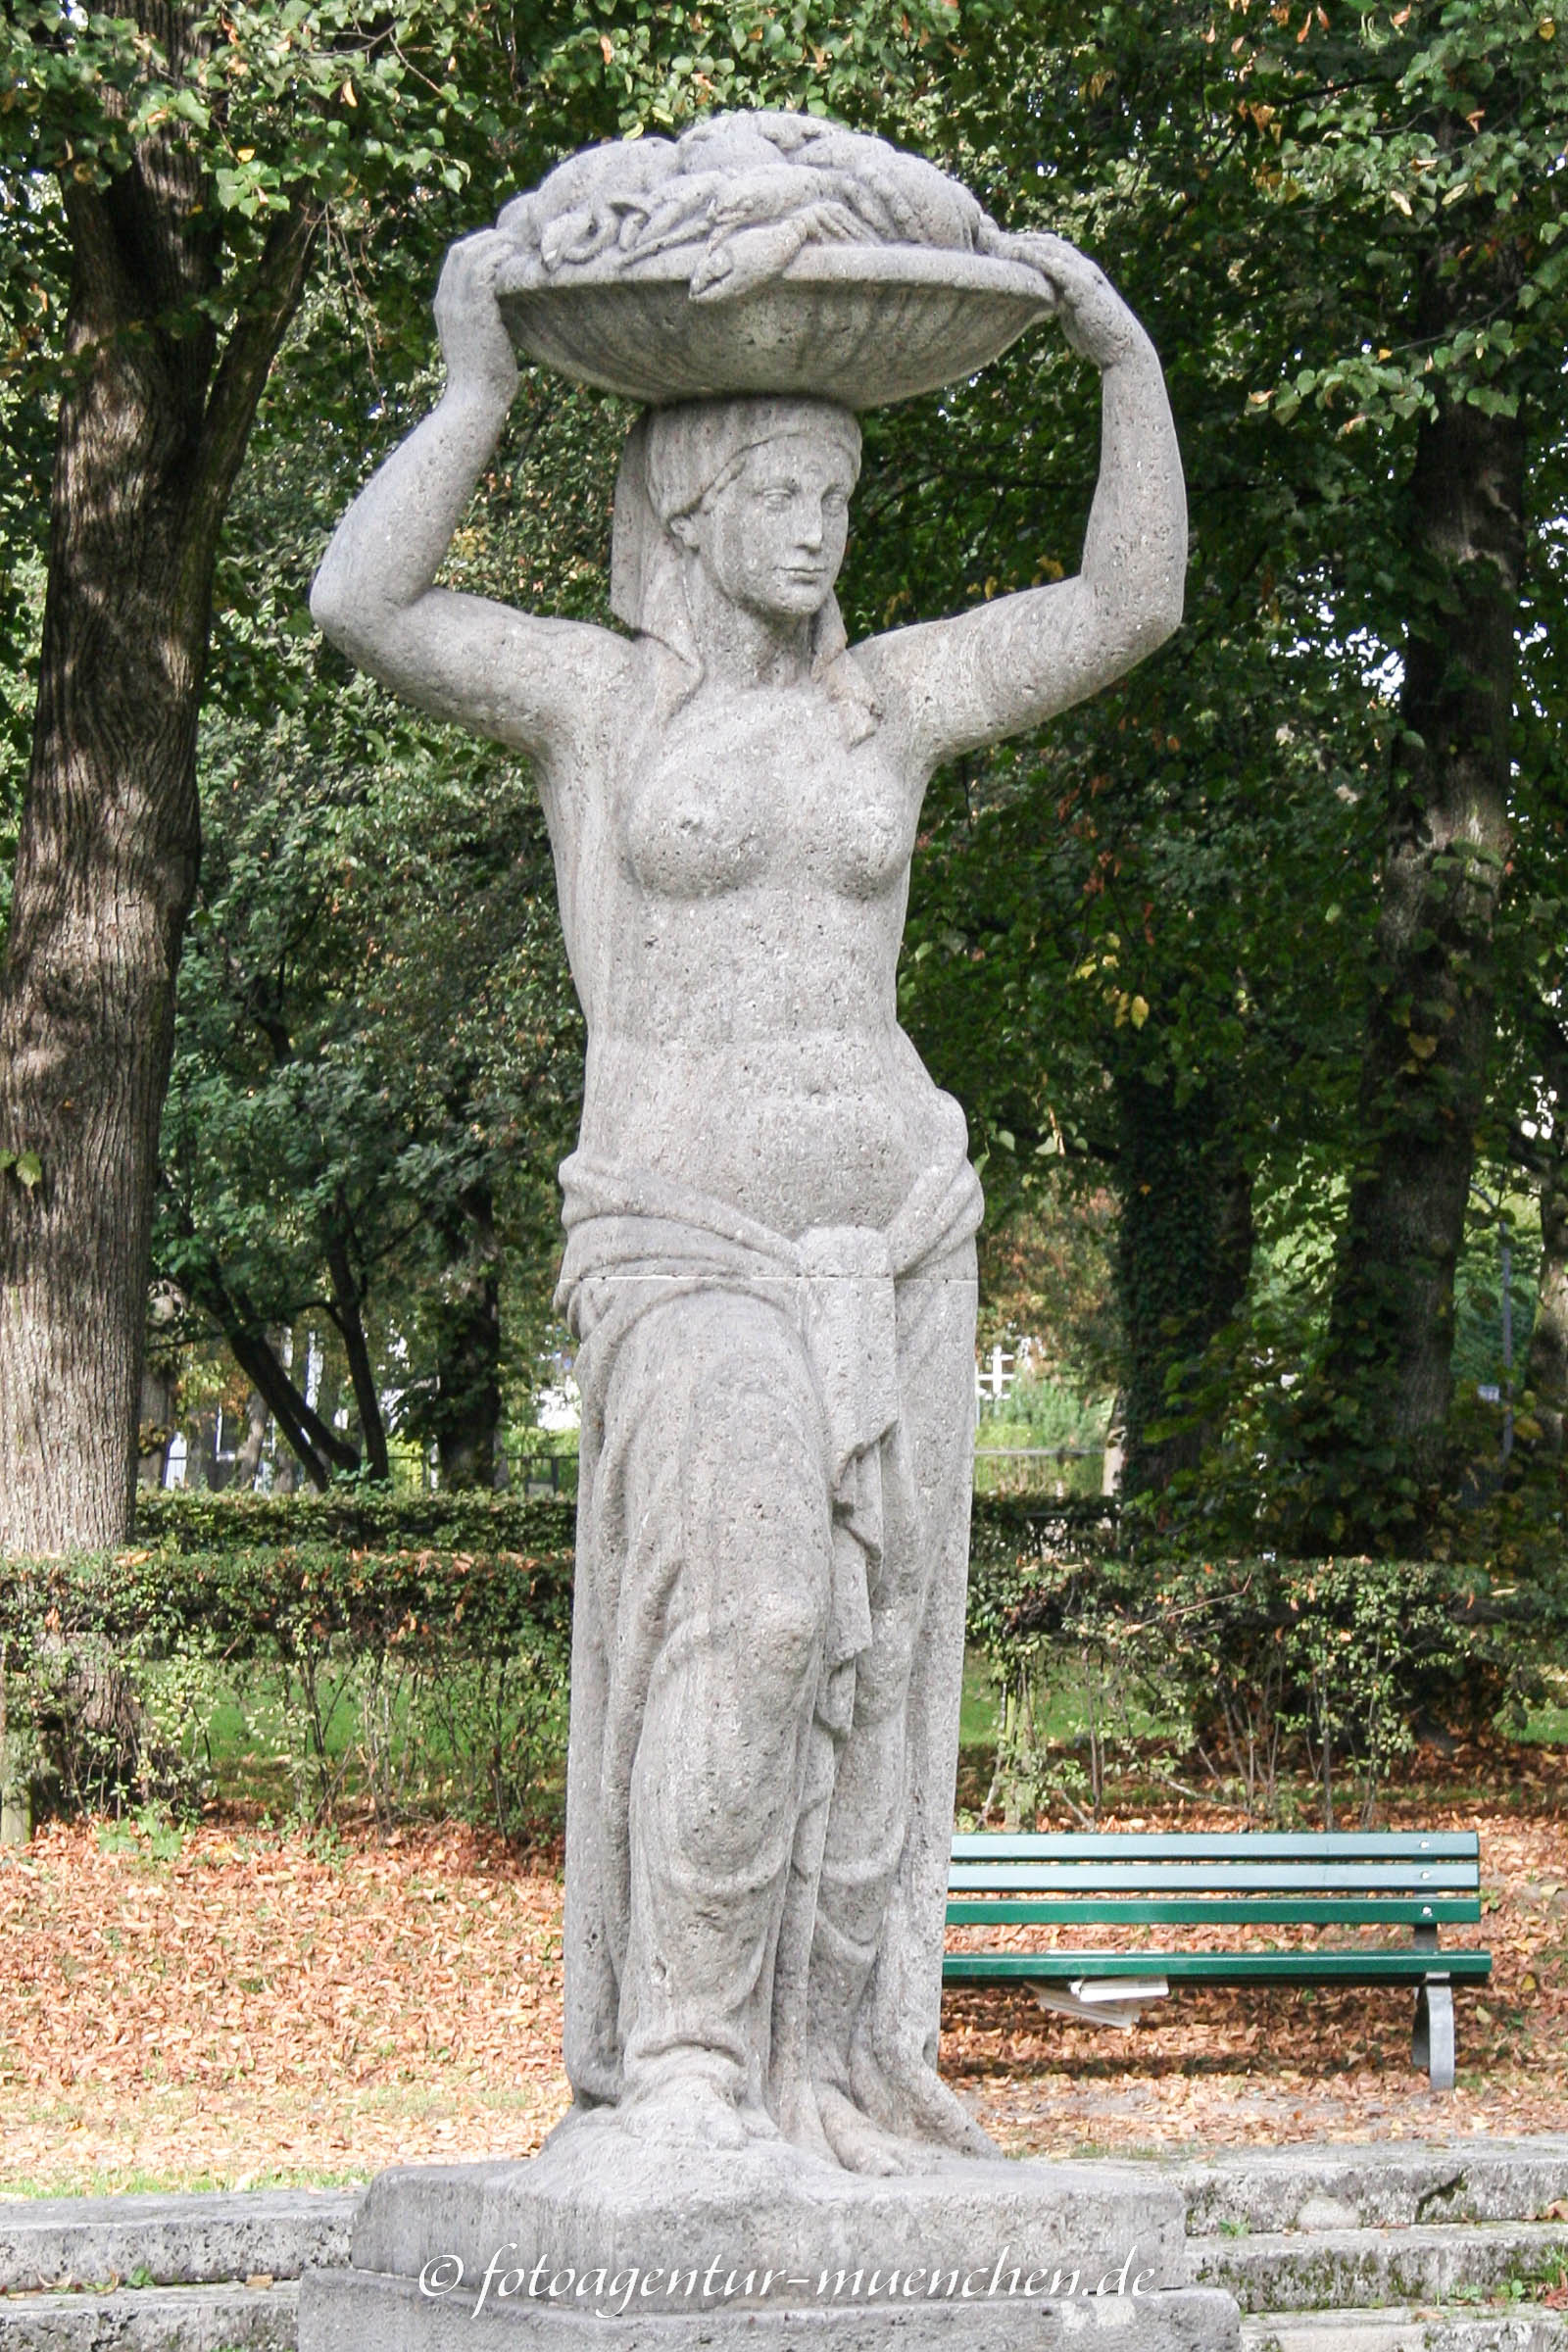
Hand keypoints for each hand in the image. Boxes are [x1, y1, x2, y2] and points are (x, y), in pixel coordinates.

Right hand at [434, 230, 519, 405]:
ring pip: (471, 254)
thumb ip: (484, 321)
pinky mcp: (475, 310)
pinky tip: (517, 258)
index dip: (476, 248)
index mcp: (444, 308)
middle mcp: (446, 302)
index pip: (454, 263)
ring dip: (496, 244)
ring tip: (518, 242)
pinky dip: (500, 258)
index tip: (500, 247)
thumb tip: (506, 311)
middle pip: (459, 251)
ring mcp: (458, 305)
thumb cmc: (484, 382)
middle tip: (512, 238)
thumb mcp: (478, 343)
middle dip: (486, 239)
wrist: (475, 401)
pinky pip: (484, 269)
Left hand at [1015, 233, 1148, 370]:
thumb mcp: (1075, 314)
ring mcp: (1084, 275)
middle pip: (1053, 245)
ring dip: (1029, 244)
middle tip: (1003, 239)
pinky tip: (1020, 253)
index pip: (1057, 251)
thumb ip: (1063, 303)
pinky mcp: (1082, 287)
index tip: (1013, 244)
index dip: (1036, 245)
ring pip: (1053, 251)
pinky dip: (1037, 258)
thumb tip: (1050, 304)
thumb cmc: (1097, 336)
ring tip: (1006, 242)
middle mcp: (1085, 269)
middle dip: (1028, 239)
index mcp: (1084, 274)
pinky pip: (1056, 267)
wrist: (1121, 348)